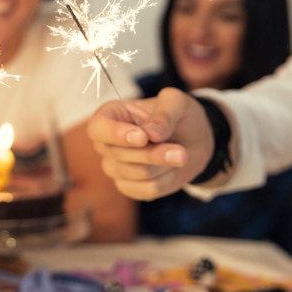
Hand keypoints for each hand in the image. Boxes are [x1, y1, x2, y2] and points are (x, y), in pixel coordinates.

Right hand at [87, 88, 214, 199]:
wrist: (193, 143)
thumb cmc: (179, 118)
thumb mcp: (179, 103)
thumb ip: (166, 112)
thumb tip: (151, 133)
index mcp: (111, 115)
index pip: (97, 127)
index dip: (115, 134)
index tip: (142, 137)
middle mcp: (106, 143)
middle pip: (119, 154)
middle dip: (153, 153)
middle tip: (180, 151)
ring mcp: (114, 167)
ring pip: (137, 172)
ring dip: (164, 163)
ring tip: (177, 153)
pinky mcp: (128, 186)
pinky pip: (147, 188)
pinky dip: (166, 179)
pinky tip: (169, 168)